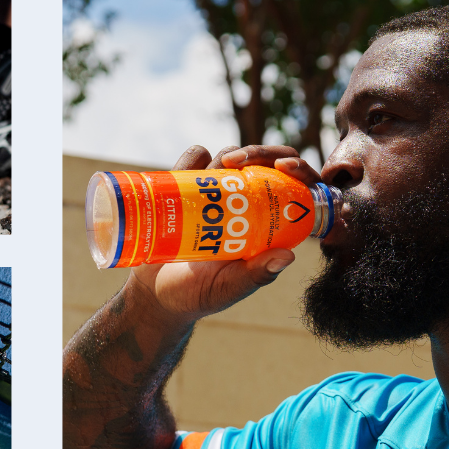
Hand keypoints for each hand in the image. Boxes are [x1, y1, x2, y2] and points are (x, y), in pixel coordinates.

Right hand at [116, 144, 323, 326]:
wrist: (153, 294)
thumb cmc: (196, 294)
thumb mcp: (228, 288)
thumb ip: (256, 275)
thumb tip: (288, 256)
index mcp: (263, 228)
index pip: (291, 189)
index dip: (296, 170)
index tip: (284, 166)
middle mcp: (242, 208)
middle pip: (263, 166)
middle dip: (259, 154)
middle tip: (242, 162)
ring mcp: (213, 196)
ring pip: (230, 160)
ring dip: (230, 154)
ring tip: (224, 164)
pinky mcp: (184, 190)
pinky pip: (193, 162)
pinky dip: (195, 156)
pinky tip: (197, 162)